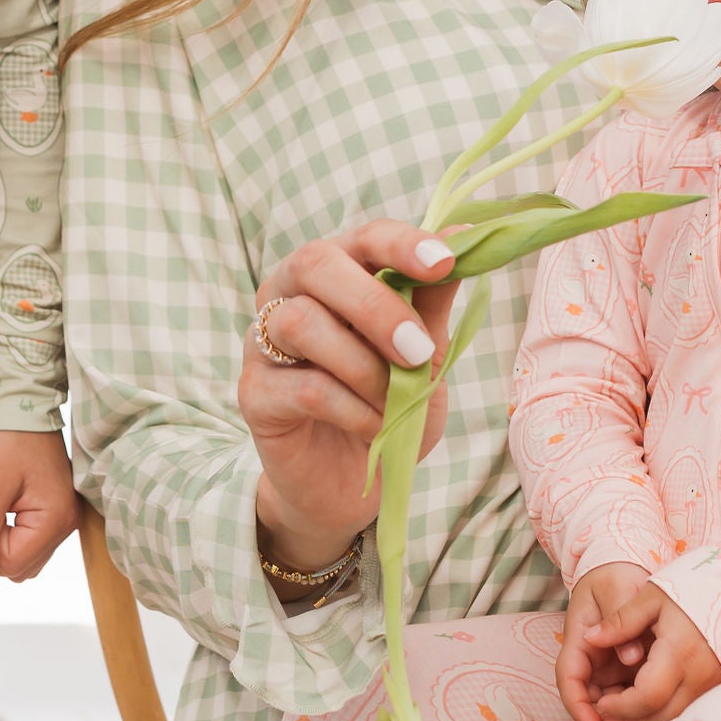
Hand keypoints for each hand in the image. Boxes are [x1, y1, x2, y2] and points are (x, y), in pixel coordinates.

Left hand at [0, 429, 79, 586]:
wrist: (20, 401)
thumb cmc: (6, 439)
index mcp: (55, 520)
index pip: (11, 565)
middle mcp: (67, 524)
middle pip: (19, 567)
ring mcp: (62, 517)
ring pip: (22, 556)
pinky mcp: (53, 509)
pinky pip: (27, 539)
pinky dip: (7, 531)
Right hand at [241, 219, 460, 573]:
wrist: (355, 482)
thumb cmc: (389, 405)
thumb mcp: (426, 353)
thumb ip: (433, 299)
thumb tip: (466, 238)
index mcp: (337, 273)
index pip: (363, 237)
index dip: (401, 244)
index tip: (444, 263)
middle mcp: (289, 293)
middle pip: (314, 263)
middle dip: (374, 304)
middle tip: (418, 350)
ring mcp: (264, 342)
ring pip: (302, 322)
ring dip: (364, 367)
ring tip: (395, 402)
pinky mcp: (254, 393)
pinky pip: (303, 386)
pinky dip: (352, 408)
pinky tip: (372, 427)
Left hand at [558, 564, 720, 720]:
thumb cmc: (691, 589)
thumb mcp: (651, 597)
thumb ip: (620, 621)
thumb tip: (589, 639)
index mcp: (680, 653)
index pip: (648, 696)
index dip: (621, 706)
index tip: (600, 702)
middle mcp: (699, 677)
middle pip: (659, 718)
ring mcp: (710, 686)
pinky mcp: (714, 688)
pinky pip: (682, 712)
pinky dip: (658, 717)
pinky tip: (638, 711)